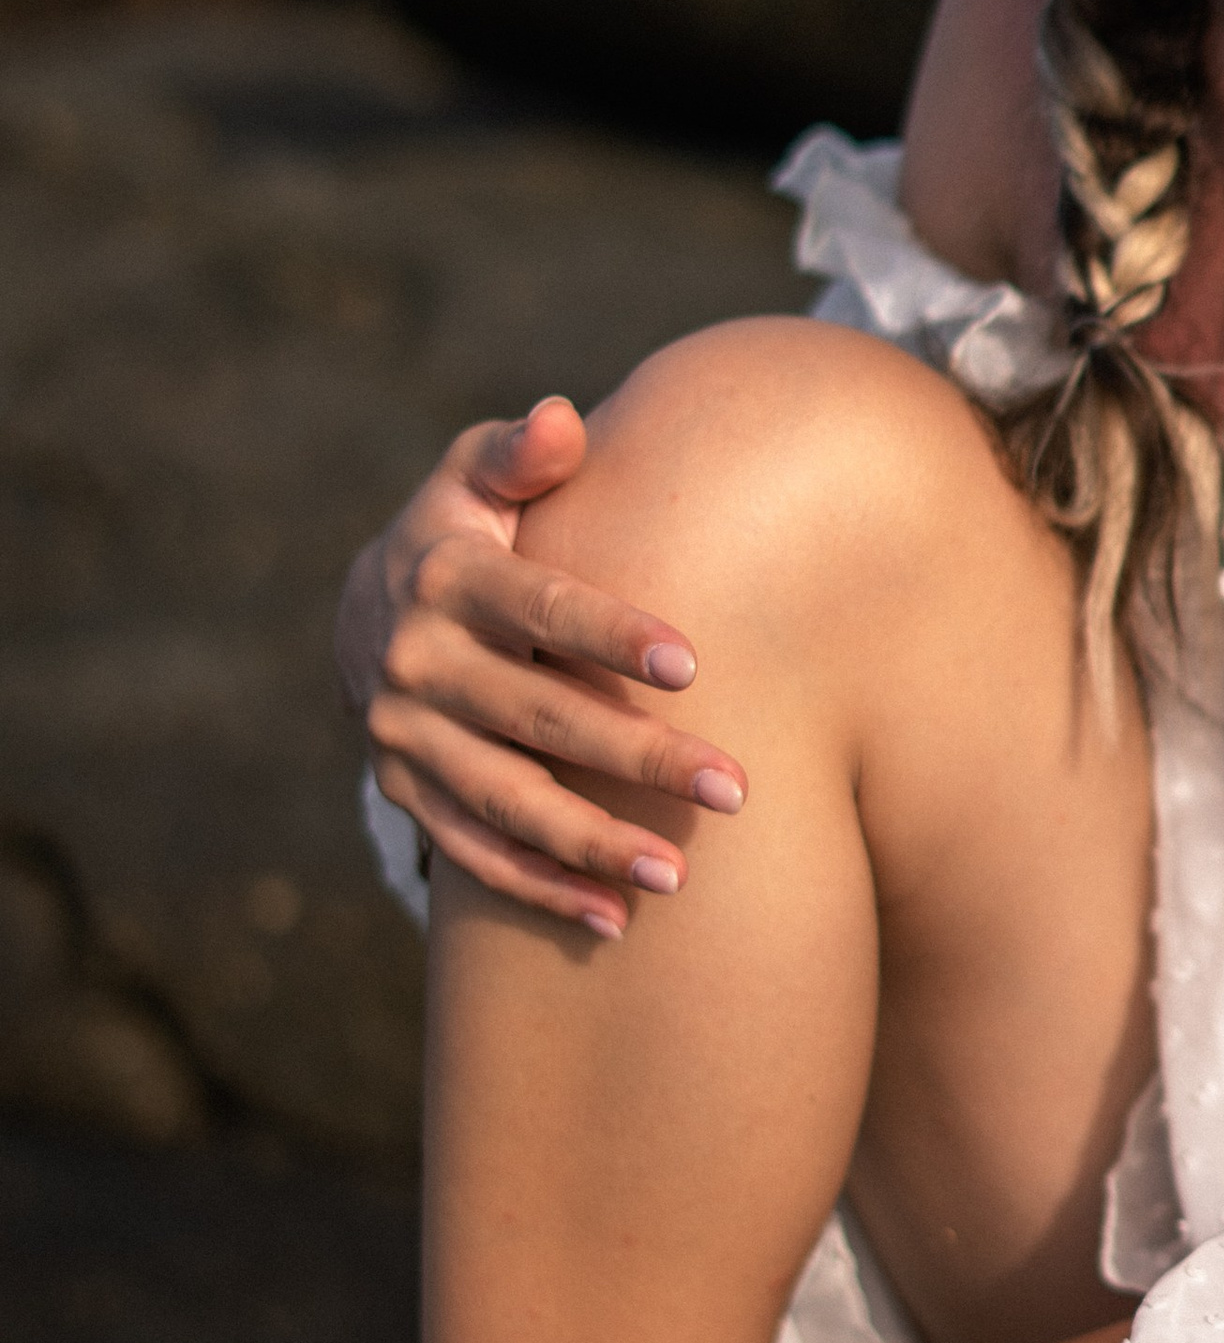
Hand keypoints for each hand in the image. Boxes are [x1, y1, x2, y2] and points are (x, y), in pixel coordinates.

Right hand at [341, 396, 746, 936]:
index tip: (693, 664)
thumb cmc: (469, 529)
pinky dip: (541, 889)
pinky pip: (475, 853)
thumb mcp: (476, 474)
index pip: (538, 609)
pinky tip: (615, 920)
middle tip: (736, 790)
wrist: (369, 610)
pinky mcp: (407, 794)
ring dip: (592, 844)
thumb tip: (561, 422)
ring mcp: (406, 740)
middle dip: (638, 758)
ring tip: (681, 876)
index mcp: (444, 578)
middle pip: (539, 719)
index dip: (610, 635)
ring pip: (507, 802)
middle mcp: (416, 664)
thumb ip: (522, 453)